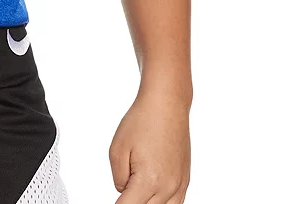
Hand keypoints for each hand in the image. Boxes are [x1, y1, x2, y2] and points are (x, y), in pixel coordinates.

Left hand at [109, 88, 190, 202]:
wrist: (166, 105)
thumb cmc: (141, 122)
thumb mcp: (117, 149)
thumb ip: (118, 178)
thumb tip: (124, 192)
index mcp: (149, 181)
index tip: (114, 202)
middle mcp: (168, 187)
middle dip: (132, 201)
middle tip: (125, 190)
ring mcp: (179, 185)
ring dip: (148, 203)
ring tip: (137, 191)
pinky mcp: (185, 180)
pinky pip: (176, 203)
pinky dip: (163, 203)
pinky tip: (152, 194)